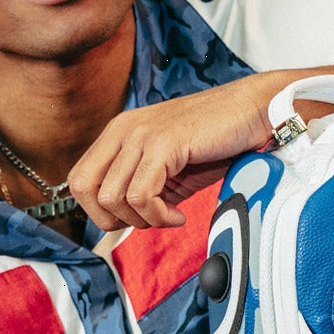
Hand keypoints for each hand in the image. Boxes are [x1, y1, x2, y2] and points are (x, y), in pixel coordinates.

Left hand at [68, 73, 278, 229]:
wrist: (253, 111)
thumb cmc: (217, 140)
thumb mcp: (168, 167)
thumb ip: (141, 188)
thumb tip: (120, 222)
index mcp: (119, 132)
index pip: (80, 179)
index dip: (99, 210)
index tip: (133, 218)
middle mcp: (123, 129)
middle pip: (85, 189)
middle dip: (114, 219)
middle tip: (148, 221)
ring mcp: (141, 134)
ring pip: (113, 198)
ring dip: (142, 220)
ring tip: (171, 214)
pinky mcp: (163, 143)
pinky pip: (141, 196)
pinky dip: (159, 216)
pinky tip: (180, 214)